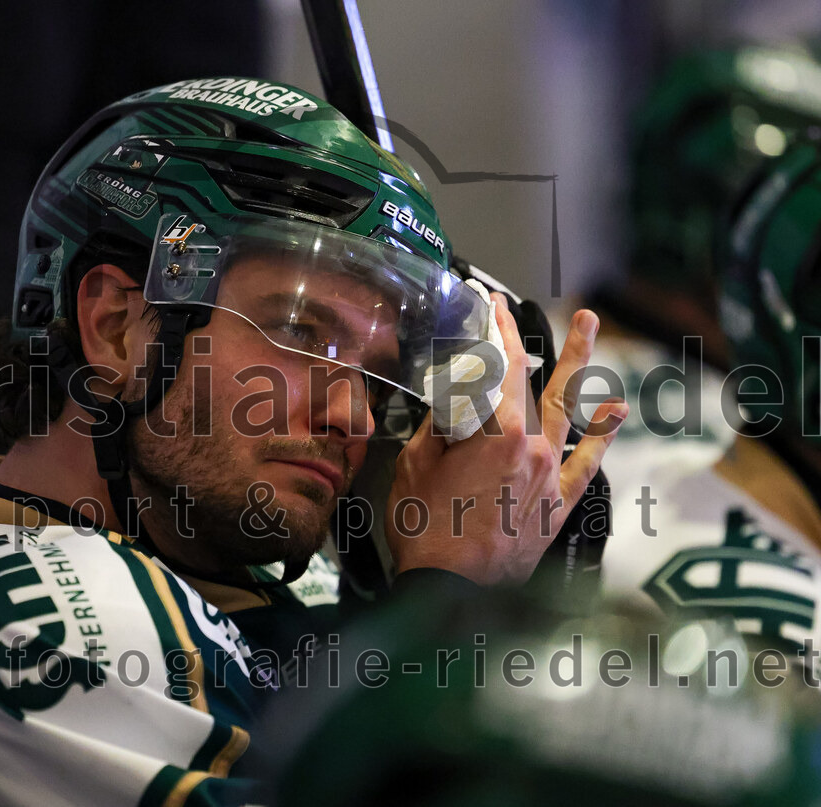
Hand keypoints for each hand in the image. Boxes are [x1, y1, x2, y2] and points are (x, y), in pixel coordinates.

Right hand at [385, 294, 626, 584]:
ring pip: (570, 412)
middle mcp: (534, 448)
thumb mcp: (416, 465)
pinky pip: (586, 464)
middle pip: (544, 383)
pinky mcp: (557, 506)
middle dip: (554, 342)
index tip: (496, 306)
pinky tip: (614, 413)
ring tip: (591, 335)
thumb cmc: (425, 531)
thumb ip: (438, 426)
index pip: (503, 366)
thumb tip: (451, 407)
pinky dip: (601, 437)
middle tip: (574, 313)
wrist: (448, 592)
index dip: (500, 329)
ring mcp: (550, 477)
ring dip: (581, 370)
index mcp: (498, 432)